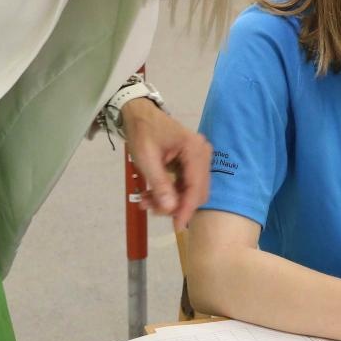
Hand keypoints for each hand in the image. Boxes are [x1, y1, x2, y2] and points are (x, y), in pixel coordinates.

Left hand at [121, 98, 211, 228]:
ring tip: (145, 202)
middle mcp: (202, 154)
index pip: (196, 186)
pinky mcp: (191, 163)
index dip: (187, 208)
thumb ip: (160, 184)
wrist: (138, 114)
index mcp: (195, 150)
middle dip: (176, 205)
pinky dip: (169, 193)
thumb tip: (170, 210)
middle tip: (151, 209)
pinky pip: (184, 185)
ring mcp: (198, 159)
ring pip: (190, 191)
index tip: (176, 226)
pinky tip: (150, 196)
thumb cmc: (142, 133)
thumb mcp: (147, 159)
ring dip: (170, 200)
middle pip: (197, 191)